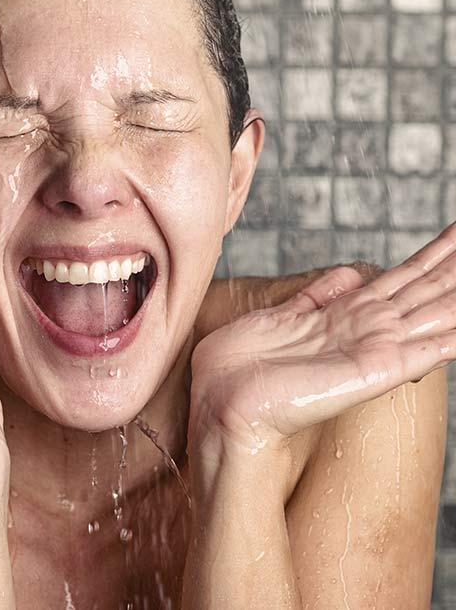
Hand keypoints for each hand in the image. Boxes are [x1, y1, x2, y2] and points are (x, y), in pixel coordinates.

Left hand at [188, 221, 455, 465]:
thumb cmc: (243, 363)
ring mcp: (376, 349)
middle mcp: (370, 329)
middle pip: (427, 288)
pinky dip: (451, 336)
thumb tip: (352, 274)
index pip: (405, 278)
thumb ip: (320, 296)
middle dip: (454, 264)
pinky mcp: (374, 370)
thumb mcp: (284, 314)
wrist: (222, 400)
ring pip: (436, 312)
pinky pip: (427, 350)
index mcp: (350, 313)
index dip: (435, 255)